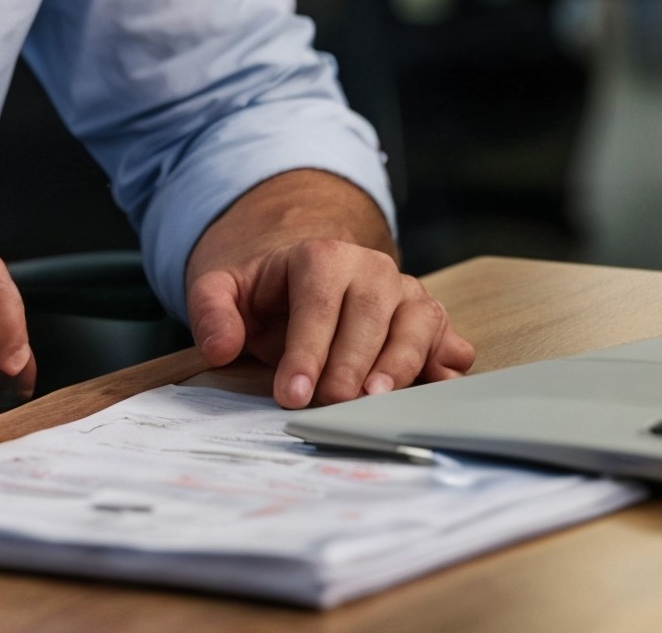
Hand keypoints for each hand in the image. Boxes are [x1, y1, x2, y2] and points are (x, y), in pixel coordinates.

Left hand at [187, 237, 473, 408]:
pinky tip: (436, 389)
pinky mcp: (430, 321)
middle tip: (332, 405)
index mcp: (320, 255)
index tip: (291, 394)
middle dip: (351, 364)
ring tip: (377, 401)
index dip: (306, 351)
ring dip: (401, 364)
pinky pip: (449, 340)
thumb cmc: (265, 291)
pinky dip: (448, 364)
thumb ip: (212, 310)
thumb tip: (219, 346)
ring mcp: (406, 292)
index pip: (317, 303)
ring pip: (416, 323)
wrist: (302, 275)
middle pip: (370, 314)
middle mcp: (371, 268)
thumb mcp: (222, 288)